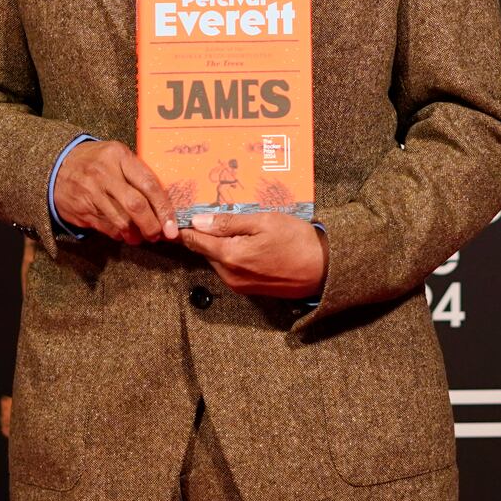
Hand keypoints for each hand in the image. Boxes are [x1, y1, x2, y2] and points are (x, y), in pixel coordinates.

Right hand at [54, 140, 177, 243]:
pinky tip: (125, 234)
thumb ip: (136, 172)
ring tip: (143, 237)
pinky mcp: (82, 210)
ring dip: (136, 234)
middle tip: (159, 235)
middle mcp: (105, 174)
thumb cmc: (95, 161)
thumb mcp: (115, 155)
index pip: (148, 184)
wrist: (55, 166)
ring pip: (121, 221)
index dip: (164, 207)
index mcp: (119, 156)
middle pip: (136, 206)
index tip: (172, 224)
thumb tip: (163, 200)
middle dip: (152, 225)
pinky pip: (107, 228)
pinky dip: (120, 234)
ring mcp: (92, 193)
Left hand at [179, 213, 327, 299]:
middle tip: (205, 211)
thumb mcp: (263, 222)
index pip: (195, 241)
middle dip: (202, 233)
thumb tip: (198, 221)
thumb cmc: (297, 241)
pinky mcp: (248, 289)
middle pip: (204, 250)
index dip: (184, 227)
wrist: (323, 270)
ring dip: (217, 243)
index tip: (177, 216)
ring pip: (216, 259)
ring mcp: (238, 284)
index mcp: (230, 256)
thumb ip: (228, 223)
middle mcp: (229, 275)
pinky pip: (229, 268)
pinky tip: (243, 241)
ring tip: (229, 224)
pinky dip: (229, 254)